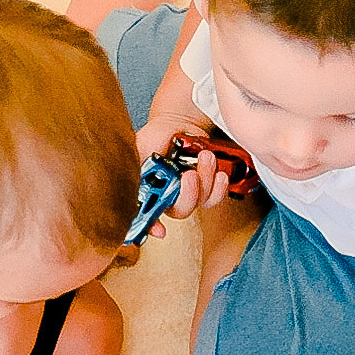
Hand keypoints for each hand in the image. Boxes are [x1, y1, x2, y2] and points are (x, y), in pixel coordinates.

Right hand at [132, 112, 229, 240]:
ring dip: (206, 180)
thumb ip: (136, 168)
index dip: (153, 227)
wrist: (177, 124)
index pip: (148, 217)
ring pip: (201, 202)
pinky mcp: (206, 188)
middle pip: (180, 211)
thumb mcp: (140, 149)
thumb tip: (134, 181)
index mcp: (149, 193)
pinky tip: (219, 173)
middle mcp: (168, 198)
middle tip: (189, 175)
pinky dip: (220, 186)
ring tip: (205, 157)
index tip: (161, 230)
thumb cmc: (156, 137)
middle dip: (188, 194)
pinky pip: (216, 197)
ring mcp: (189, 194)